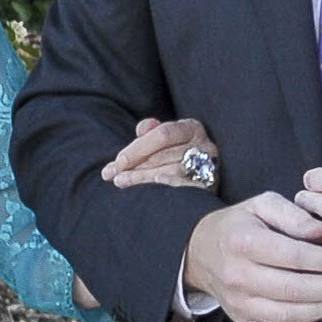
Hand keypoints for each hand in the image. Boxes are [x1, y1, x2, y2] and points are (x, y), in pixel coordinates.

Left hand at [101, 115, 219, 187]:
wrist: (200, 184)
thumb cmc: (175, 158)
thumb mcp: (164, 141)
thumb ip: (150, 133)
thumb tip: (142, 128)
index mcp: (192, 128)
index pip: (163, 134)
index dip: (138, 148)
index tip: (118, 161)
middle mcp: (205, 146)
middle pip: (164, 154)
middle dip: (134, 165)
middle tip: (112, 175)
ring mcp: (209, 167)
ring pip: (170, 172)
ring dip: (142, 178)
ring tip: (121, 182)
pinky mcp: (208, 187)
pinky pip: (182, 187)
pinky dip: (162, 188)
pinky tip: (146, 193)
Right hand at [181, 192, 321, 321]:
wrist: (202, 251)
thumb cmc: (240, 226)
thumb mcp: (262, 204)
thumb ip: (292, 213)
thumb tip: (319, 232)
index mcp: (244, 243)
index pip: (292, 256)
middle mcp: (239, 276)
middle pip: (292, 289)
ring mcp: (240, 304)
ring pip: (286, 315)